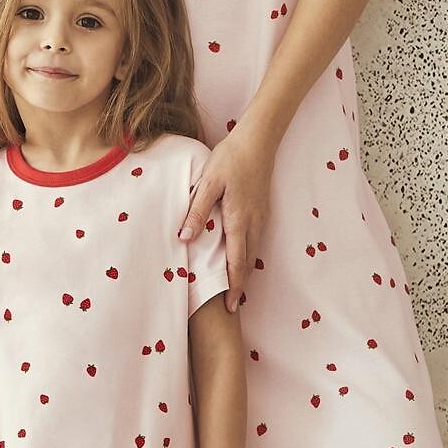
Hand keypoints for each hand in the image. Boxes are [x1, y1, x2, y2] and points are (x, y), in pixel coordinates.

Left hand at [179, 124, 276, 312]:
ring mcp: (262, 216)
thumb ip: (197, 212)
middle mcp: (254, 222)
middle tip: (231, 306)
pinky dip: (248, 255)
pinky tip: (240, 256)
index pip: (237, 262)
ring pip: (254, 252)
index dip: (233, 286)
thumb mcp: (209, 183)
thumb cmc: (231, 159)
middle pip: (248, 262)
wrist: (258, 140)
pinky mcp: (263, 209)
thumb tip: (184, 239)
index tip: (229, 307)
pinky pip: (256, 240)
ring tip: (234, 288)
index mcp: (239, 220)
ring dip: (244, 271)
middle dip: (240, 286)